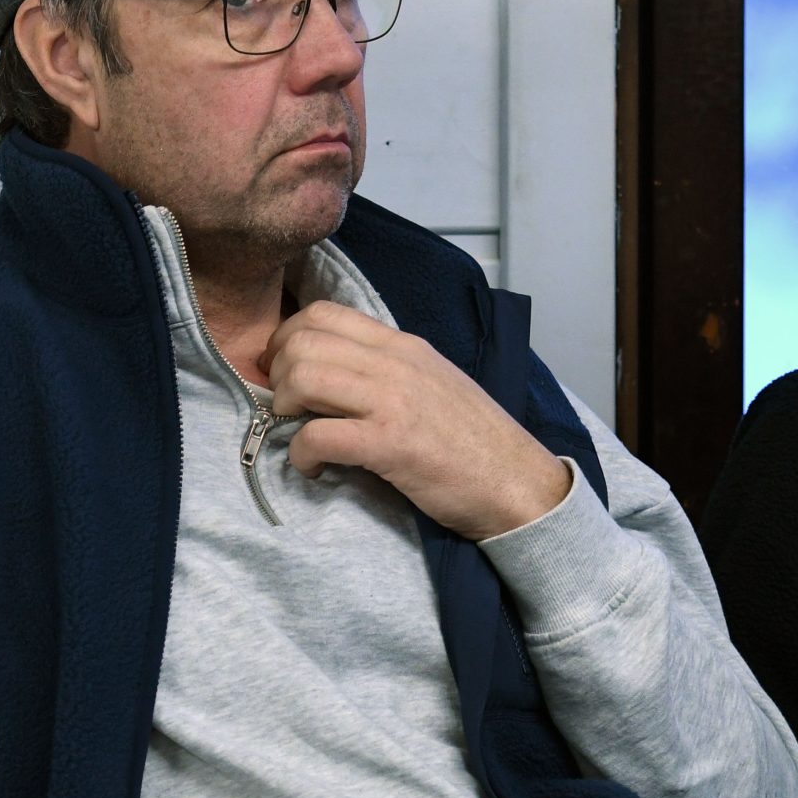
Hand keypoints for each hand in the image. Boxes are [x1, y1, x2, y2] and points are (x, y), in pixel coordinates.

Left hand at [263, 300, 572, 539]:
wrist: (519, 484)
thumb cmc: (475, 443)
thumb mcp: (433, 384)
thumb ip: (387, 371)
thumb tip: (333, 375)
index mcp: (405, 346)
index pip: (323, 313)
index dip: (287, 340)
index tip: (285, 372)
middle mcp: (396, 364)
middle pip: (302, 341)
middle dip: (278, 375)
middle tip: (288, 409)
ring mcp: (394, 401)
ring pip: (303, 377)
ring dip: (285, 408)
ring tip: (299, 433)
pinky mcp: (391, 444)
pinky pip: (319, 436)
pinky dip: (302, 455)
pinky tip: (316, 468)